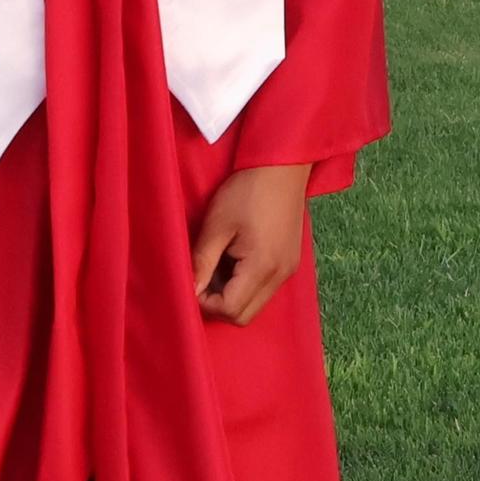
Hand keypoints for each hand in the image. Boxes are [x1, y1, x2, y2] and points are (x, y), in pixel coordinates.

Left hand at [191, 164, 311, 326]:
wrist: (282, 164)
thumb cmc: (247, 190)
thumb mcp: (217, 224)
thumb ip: (202, 261)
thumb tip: (189, 291)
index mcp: (263, 267)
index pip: (230, 310)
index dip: (205, 302)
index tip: (193, 278)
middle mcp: (281, 275)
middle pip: (245, 315)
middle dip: (219, 304)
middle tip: (204, 275)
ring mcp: (289, 269)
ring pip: (255, 303)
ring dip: (233, 294)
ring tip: (220, 262)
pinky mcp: (291, 260)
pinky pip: (265, 287)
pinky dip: (246, 283)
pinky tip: (236, 257)